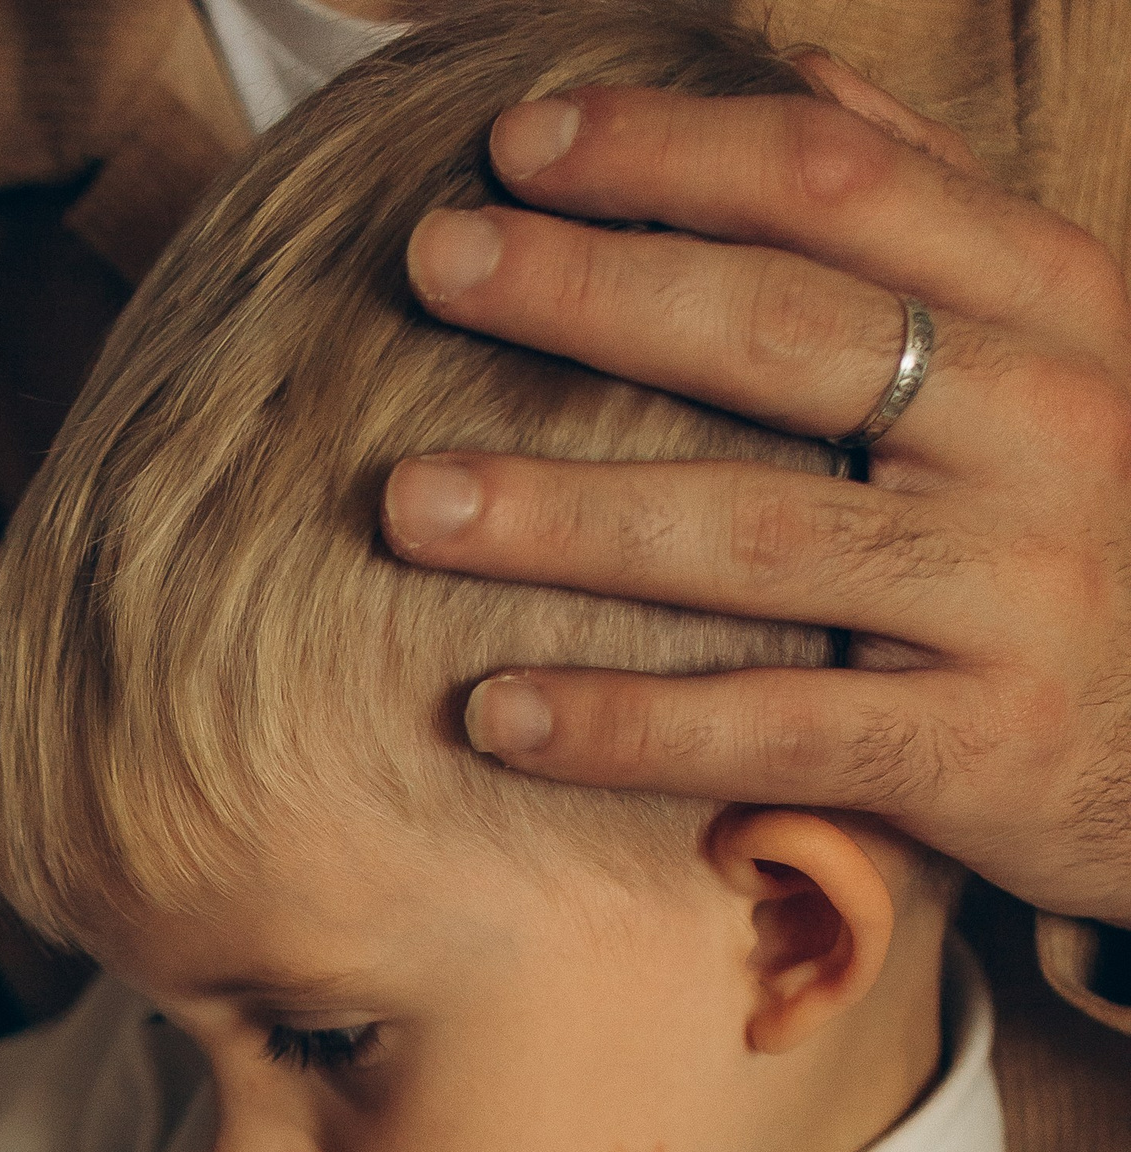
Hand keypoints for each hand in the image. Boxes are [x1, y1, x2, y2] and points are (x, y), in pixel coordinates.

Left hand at [381, 62, 1130, 924]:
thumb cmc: (1075, 532)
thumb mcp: (1040, 353)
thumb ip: (921, 219)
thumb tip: (788, 78)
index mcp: (1047, 307)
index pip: (838, 187)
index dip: (669, 154)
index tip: (517, 143)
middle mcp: (1044, 428)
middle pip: (779, 335)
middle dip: (590, 290)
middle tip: (433, 261)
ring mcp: (1012, 593)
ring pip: (756, 536)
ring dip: (566, 516)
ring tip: (409, 501)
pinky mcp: (974, 750)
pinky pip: (770, 730)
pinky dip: (625, 726)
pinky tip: (495, 711)